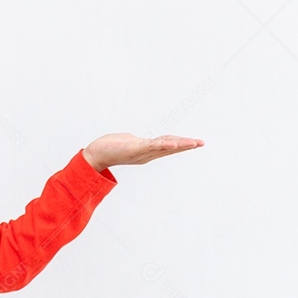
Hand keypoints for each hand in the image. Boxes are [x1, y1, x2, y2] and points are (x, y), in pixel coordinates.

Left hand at [83, 133, 204, 170]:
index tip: (196, 142)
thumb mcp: (128, 144)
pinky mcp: (135, 148)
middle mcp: (147, 154)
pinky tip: (174, 144)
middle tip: (202, 143)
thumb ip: (136, 144)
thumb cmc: (110, 148)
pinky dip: (164, 145)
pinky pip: (152, 146)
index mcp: (148, 151)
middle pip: (171, 148)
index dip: (182, 144)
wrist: (95, 155)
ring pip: (165, 147)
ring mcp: (142, 152)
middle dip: (187, 145)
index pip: (168, 146)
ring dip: (180, 145)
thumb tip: (139, 142)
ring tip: (193, 143)